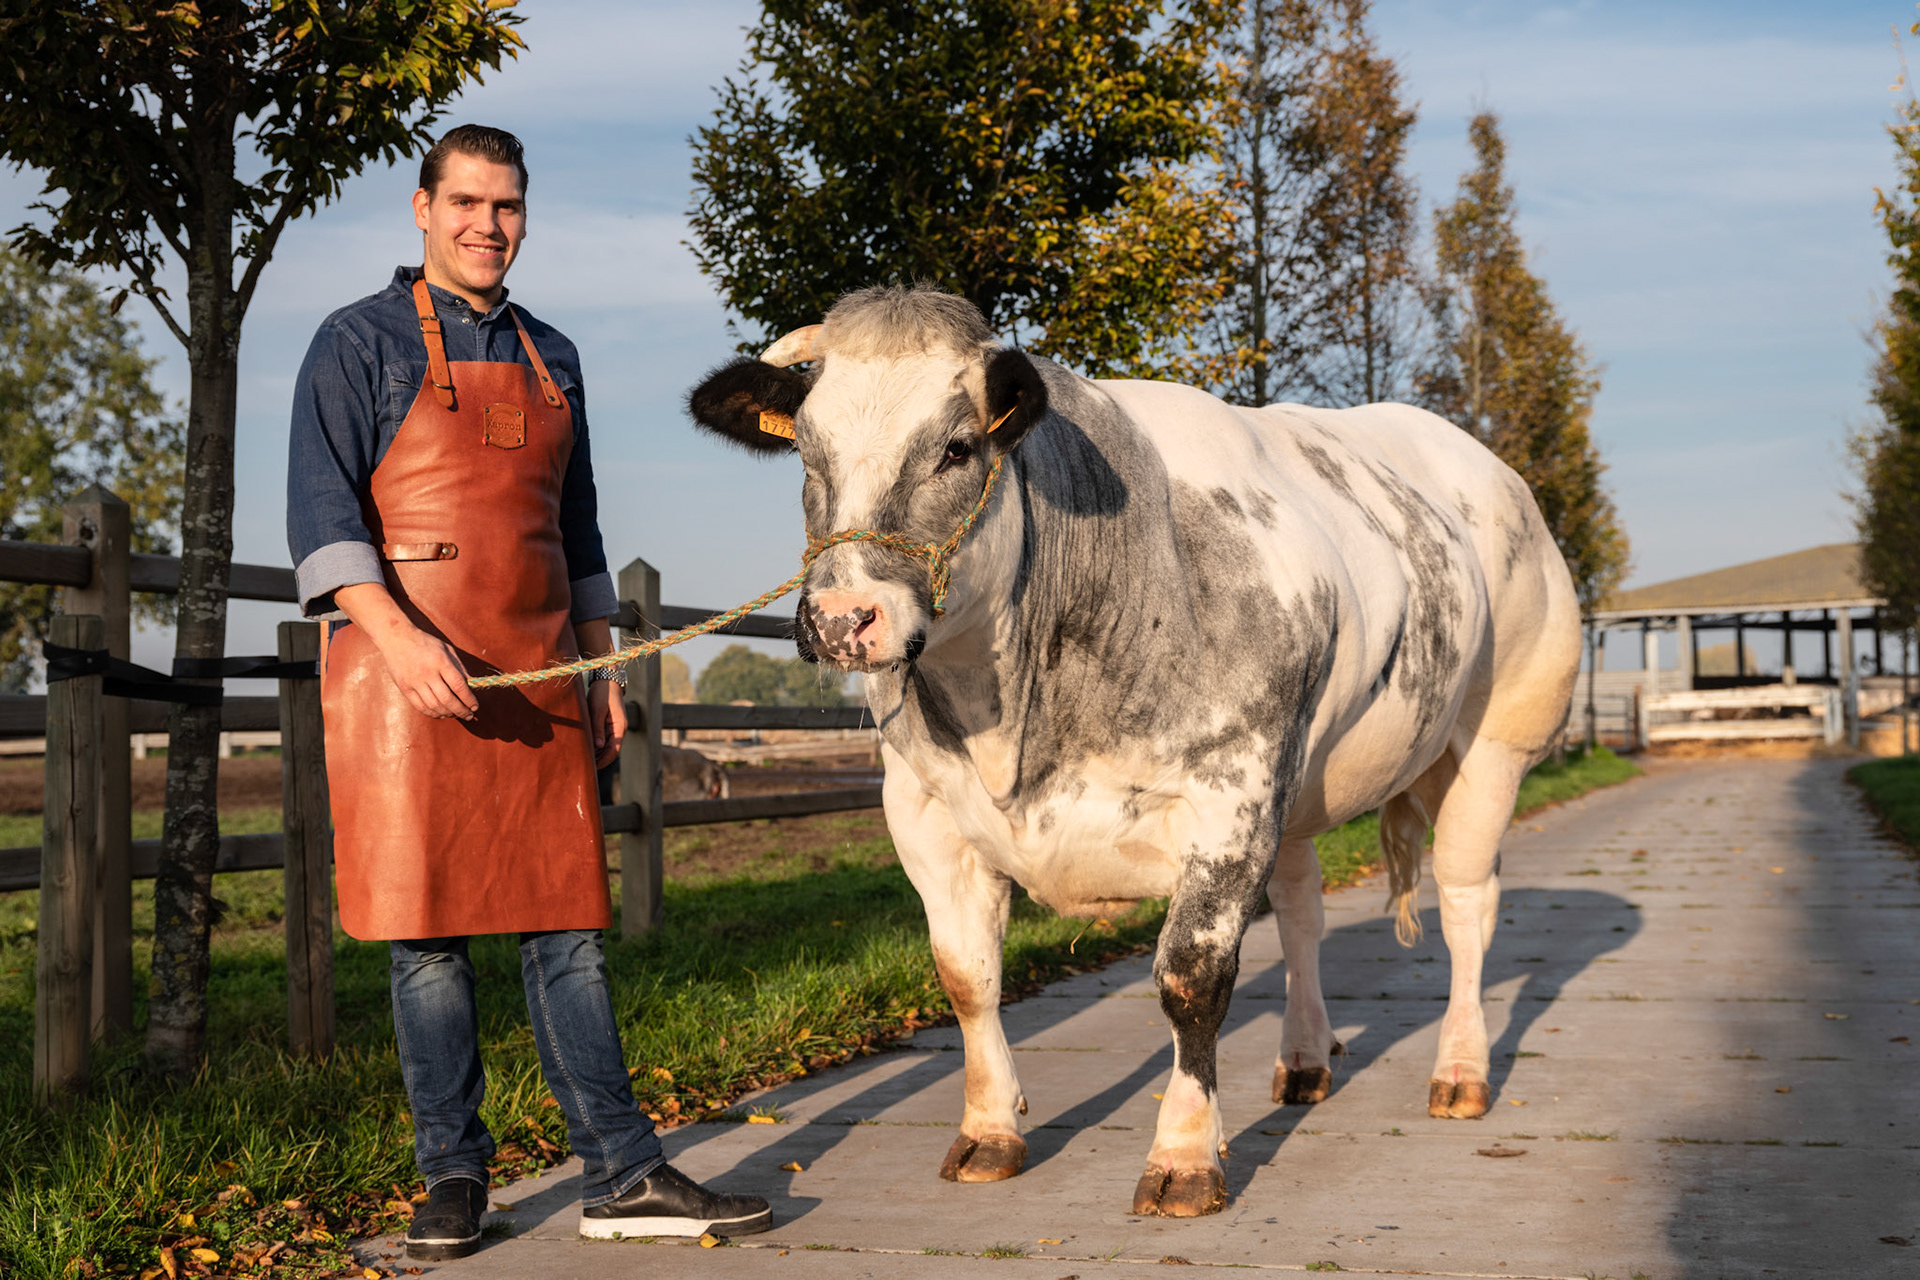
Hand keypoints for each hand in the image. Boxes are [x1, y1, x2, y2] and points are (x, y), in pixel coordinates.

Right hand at [333, 581, 477, 720]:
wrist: (396, 638)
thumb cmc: (425, 643)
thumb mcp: (446, 649)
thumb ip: (459, 667)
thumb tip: (472, 685)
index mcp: (440, 661)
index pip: (458, 686)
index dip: (469, 699)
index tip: (475, 707)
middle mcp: (427, 673)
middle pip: (447, 699)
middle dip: (461, 711)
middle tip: (469, 715)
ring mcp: (414, 682)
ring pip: (434, 706)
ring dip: (448, 714)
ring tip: (456, 714)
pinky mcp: (404, 688)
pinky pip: (420, 706)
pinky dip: (433, 713)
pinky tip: (441, 714)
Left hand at [589, 677, 626, 766]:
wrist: (607, 680)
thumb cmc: (602, 693)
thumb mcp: (597, 711)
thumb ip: (598, 729)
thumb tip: (598, 747)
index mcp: (620, 727)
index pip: (614, 750)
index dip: (604, 760)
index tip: (593, 767)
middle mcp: (620, 729)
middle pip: (612, 750)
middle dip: (601, 760)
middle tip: (587, 767)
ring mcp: (616, 727)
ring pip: (609, 746)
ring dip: (599, 754)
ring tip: (586, 761)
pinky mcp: (610, 724)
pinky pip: (606, 739)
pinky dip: (598, 746)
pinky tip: (589, 749)